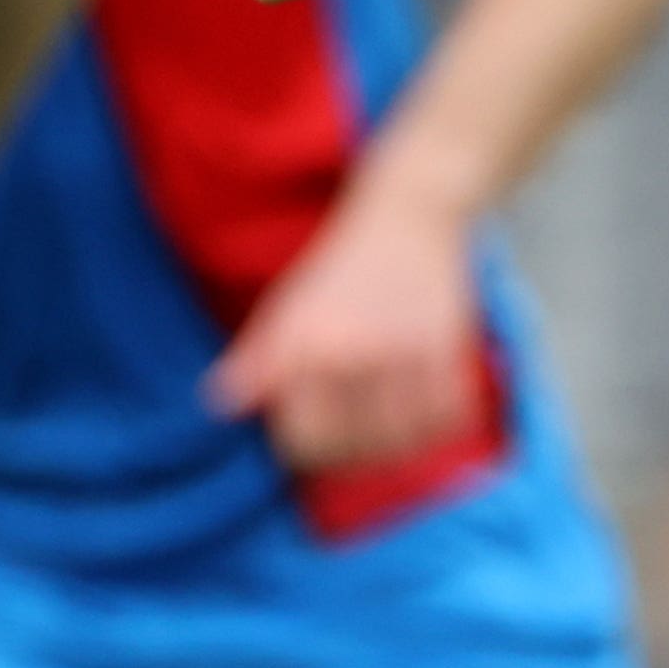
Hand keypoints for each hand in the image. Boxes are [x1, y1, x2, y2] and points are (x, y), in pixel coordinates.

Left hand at [205, 181, 485, 470]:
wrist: (410, 215)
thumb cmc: (342, 266)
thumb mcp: (289, 303)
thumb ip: (256, 357)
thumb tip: (220, 402)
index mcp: (306, 343)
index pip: (303, 440)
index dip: (306, 450)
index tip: (314, 439)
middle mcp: (352, 350)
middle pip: (354, 447)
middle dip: (353, 453)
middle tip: (356, 437)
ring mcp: (402, 350)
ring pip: (404, 439)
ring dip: (399, 445)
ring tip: (391, 428)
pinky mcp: (447, 344)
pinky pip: (449, 416)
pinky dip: (440, 425)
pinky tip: (426, 415)